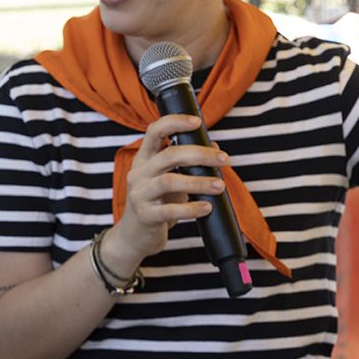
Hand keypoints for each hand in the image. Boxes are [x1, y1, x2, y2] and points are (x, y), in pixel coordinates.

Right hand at [105, 113, 230, 269]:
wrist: (134, 236)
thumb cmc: (157, 203)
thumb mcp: (168, 179)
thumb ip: (186, 163)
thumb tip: (214, 146)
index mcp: (144, 160)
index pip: (154, 131)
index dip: (174, 122)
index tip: (197, 122)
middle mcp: (138, 173)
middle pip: (168, 155)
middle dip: (200, 154)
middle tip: (223, 159)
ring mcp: (139, 195)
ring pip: (169, 181)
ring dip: (199, 182)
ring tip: (220, 186)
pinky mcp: (145, 216)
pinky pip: (170, 210)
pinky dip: (191, 208)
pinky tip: (207, 208)